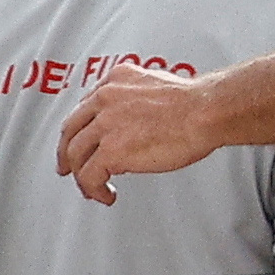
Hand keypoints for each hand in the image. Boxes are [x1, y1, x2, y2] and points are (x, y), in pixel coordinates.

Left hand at [58, 63, 219, 204]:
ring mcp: (105, 125)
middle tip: (67, 168)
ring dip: (81, 176)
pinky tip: (105, 194)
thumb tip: (130, 120)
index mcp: (116, 80)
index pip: (84, 107)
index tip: (77, 140)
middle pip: (71, 131)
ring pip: (76, 155)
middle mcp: (105, 99)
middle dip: (66, 153)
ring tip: (92, 188)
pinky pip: (89, 176)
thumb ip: (135, 97)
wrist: (207, 111)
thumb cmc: (194, 103)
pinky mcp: (111, 150)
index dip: (78, 128)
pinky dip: (93, 189)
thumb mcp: (155, 84)